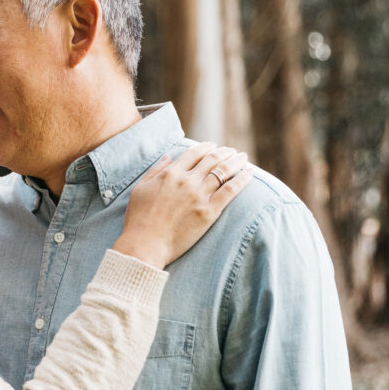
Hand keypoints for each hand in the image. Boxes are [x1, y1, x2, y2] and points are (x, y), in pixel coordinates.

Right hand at [112, 143, 252, 269]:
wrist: (146, 244)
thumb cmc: (139, 218)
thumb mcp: (140, 188)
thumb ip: (156, 170)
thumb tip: (169, 156)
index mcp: (170, 173)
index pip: (193, 153)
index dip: (206, 147)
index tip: (213, 146)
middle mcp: (187, 181)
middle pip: (211, 159)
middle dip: (224, 152)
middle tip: (232, 151)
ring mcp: (199, 196)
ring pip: (223, 171)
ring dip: (236, 161)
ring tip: (243, 157)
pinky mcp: (209, 212)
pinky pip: (231, 191)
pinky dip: (242, 179)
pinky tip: (250, 173)